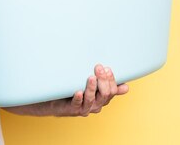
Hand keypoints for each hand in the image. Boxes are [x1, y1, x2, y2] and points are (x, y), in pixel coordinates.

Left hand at [2, 64, 128, 116]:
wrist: (53, 101)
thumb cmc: (73, 89)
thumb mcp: (90, 84)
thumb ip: (104, 83)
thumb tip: (126, 86)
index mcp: (101, 99)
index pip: (112, 90)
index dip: (111, 80)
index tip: (107, 68)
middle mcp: (95, 105)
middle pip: (105, 95)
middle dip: (103, 81)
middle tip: (99, 68)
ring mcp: (83, 108)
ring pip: (92, 100)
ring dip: (92, 88)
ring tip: (91, 77)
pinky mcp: (71, 110)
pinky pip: (76, 105)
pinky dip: (78, 98)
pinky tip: (78, 91)